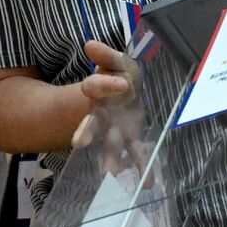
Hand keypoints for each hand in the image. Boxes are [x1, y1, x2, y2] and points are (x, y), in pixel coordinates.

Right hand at [71, 40, 149, 178]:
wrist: (126, 88)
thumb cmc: (119, 74)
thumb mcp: (116, 61)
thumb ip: (105, 56)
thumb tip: (89, 44)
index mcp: (98, 91)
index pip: (96, 87)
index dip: (106, 84)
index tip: (121, 83)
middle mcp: (102, 113)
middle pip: (92, 123)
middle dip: (87, 132)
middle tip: (78, 142)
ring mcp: (115, 127)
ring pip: (110, 144)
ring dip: (110, 159)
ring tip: (111, 176)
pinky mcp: (131, 136)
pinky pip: (136, 153)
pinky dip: (141, 167)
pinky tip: (148, 182)